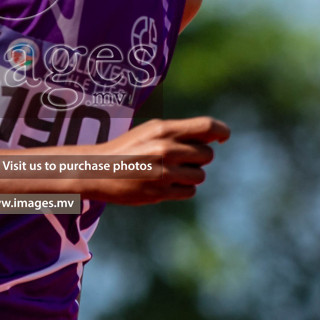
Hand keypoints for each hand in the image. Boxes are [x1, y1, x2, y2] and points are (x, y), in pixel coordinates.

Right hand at [88, 116, 229, 204]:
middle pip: (208, 155)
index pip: (207, 127)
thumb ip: (179, 133)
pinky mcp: (160, 192)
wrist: (97, 170)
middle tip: (181, 159)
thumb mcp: (150, 131)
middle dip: (199, 158)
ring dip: (191, 175)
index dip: (222, 132)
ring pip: (200, 175)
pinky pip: (190, 191)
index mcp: (163, 129)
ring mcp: (163, 172)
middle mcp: (165, 149)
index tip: (222, 138)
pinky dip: (183, 189)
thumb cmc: (128, 148)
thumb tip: (213, 138)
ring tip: (171, 172)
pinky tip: (166, 184)